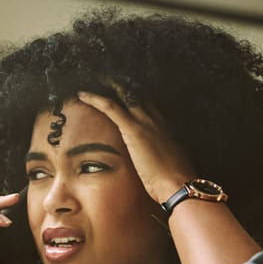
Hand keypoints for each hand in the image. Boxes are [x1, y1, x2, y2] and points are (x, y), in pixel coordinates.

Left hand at [76, 84, 194, 203]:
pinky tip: (82, 94)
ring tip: (93, 80)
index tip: (123, 93)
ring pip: (124, 95)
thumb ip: (166, 156)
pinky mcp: (133, 129)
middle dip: (121, 87)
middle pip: (137, 94)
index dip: (135, 97)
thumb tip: (164, 160)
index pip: (149, 105)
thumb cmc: (177, 181)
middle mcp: (156, 119)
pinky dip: (95, 99)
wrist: (179, 184)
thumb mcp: (174, 164)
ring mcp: (145, 122)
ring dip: (108, 87)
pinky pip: (110, 107)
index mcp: (165, 128)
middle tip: (104, 80)